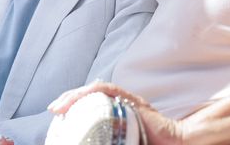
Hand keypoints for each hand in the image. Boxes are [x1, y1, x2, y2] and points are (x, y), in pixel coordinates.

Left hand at [48, 82, 183, 144]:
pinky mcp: (131, 101)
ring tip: (60, 105)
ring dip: (75, 95)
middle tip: (53, 108)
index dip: (72, 103)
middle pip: (90, 94)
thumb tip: (91, 141)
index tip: (56, 112)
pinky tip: (77, 99)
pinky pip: (106, 90)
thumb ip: (106, 137)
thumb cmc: (151, 142)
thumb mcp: (123, 139)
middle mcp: (120, 102)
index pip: (90, 101)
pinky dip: (90, 92)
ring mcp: (126, 99)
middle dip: (69, 99)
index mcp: (117, 111)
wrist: (176, 141)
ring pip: (95, 90)